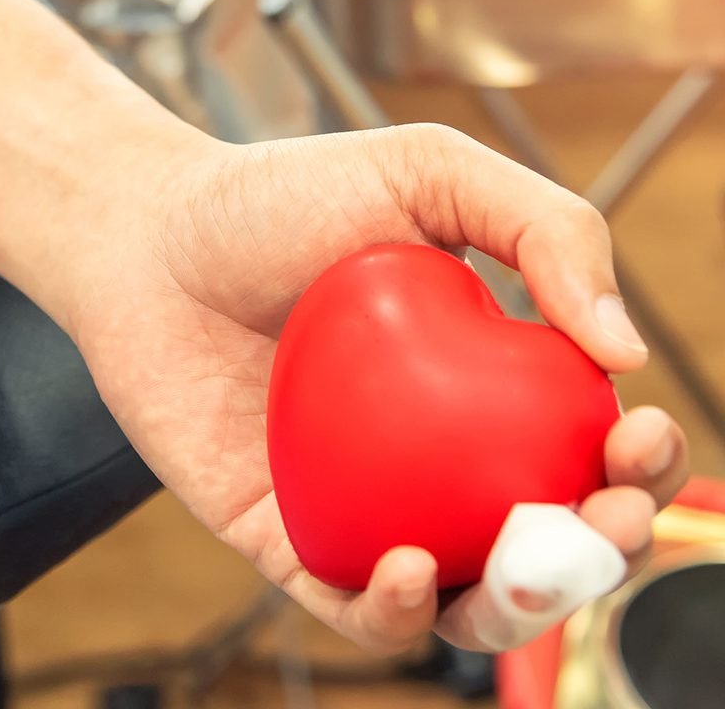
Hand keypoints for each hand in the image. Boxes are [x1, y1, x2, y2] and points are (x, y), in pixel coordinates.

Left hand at [65, 124, 688, 653]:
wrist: (147, 233)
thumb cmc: (279, 195)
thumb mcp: (425, 171)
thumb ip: (542, 226)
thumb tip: (624, 350)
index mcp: (480, 376)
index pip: (582, 437)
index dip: (635, 458)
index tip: (638, 435)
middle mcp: (429, 450)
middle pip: (542, 533)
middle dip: (601, 551)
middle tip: (606, 517)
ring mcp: (359, 500)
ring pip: (461, 594)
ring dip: (514, 608)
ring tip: (515, 566)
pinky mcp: (283, 535)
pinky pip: (350, 605)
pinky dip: (392, 613)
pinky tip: (408, 568)